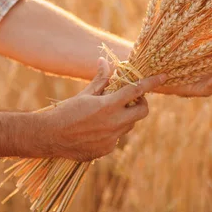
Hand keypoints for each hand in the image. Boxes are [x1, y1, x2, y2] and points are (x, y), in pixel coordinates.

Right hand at [40, 58, 166, 160]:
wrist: (48, 137)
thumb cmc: (66, 112)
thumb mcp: (85, 94)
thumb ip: (100, 80)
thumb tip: (105, 61)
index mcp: (108, 106)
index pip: (137, 90)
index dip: (152, 82)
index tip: (164, 76)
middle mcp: (114, 124)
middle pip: (142, 111)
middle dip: (141, 103)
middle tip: (130, 98)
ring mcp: (111, 139)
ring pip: (129, 125)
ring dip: (125, 117)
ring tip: (107, 113)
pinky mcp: (106, 150)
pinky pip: (117, 138)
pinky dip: (112, 131)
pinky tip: (96, 129)